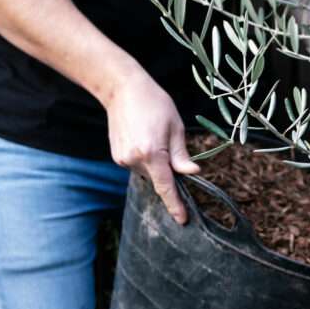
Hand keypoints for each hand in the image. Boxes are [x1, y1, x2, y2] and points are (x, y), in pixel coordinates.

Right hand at [104, 68, 198, 224]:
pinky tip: (144, 139)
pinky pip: (137, 166)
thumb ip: (182, 154)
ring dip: (155, 164)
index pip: (166, 187)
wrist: (122, 89)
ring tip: (153, 135)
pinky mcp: (116, 157)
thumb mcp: (175, 126)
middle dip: (167, 171)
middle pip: (158, 178)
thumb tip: (192, 173)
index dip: (175, 205)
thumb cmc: (154, 103)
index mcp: (152, 153)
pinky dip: (145, 159)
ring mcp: (122, 159)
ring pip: (147, 172)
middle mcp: (134, 160)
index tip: (182, 219)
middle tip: (169, 145)